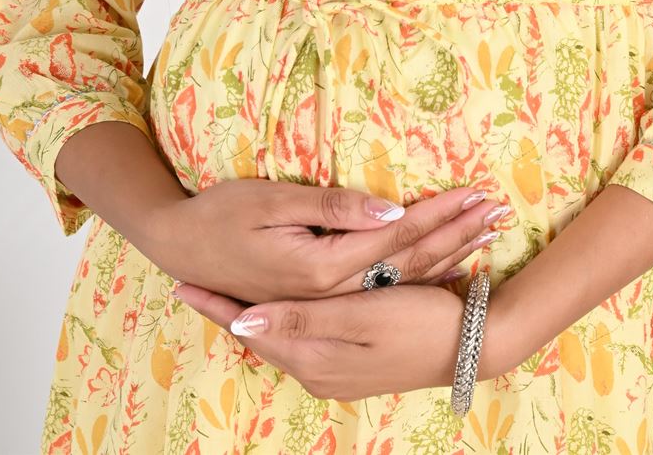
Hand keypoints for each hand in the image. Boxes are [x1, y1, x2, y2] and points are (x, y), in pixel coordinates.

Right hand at [140, 176, 507, 305]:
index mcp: (321, 270)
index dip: (440, 214)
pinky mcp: (321, 302)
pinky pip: (382, 291)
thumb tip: (389, 209)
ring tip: (487, 232)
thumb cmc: (220, 216)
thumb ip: (332, 209)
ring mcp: (327, 304)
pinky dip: (420, 275)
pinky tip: (448, 268)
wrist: (180, 250)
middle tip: (499, 211)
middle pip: (409, 262)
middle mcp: (330, 294)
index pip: (397, 238)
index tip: (478, 194)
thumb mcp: (271, 202)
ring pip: (401, 279)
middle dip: (457, 234)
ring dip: (448, 254)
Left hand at [169, 274, 510, 400]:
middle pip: (261, 336)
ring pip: (281, 339)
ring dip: (255, 318)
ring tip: (222, 296)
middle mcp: (319, 369)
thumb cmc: (417, 322)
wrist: (471, 347)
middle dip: (228, 311)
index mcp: (315, 355)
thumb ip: (301, 317)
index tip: (181, 283)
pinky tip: (278, 312)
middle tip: (191, 287)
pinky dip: (284, 324)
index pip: (251, 328)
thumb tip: (244, 320)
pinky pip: (304, 341)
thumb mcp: (357, 316)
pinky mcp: (355, 362)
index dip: (217, 305)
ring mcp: (337, 370)